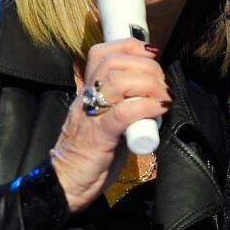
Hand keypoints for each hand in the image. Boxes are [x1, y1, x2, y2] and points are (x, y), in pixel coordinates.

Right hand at [50, 39, 171, 211]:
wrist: (66, 183)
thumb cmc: (89, 155)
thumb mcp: (103, 120)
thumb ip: (121, 104)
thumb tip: (154, 94)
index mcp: (87, 91)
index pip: (102, 53)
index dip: (130, 47)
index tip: (151, 54)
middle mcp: (86, 97)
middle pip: (114, 63)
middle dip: (146, 66)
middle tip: (163, 84)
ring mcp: (91, 115)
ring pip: (118, 81)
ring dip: (149, 83)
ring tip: (163, 96)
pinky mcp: (99, 136)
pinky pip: (123, 112)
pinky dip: (145, 106)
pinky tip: (159, 108)